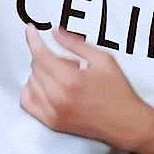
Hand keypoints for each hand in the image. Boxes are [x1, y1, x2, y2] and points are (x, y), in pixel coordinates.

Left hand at [21, 24, 150, 150]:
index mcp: (69, 80)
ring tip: (64, 75)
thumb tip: (56, 32)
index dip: (33, 38)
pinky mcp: (52, 123)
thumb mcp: (102, 59)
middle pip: (36, 66)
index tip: (30, 30)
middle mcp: (57, 98)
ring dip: (43, 73)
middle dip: (49, 57)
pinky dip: (31, 90)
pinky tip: (44, 85)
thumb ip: (75, 43)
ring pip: (31, 82)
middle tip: (70, 61)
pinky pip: (28, 103)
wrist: (125, 122)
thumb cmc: (118, 93)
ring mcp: (53, 112)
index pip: (40, 54)